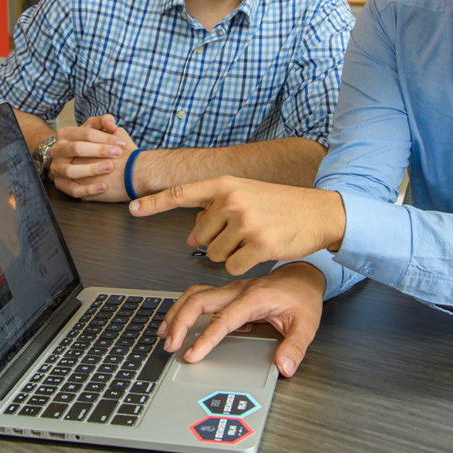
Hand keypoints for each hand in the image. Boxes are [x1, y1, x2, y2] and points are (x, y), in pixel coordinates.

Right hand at [48, 114, 136, 201]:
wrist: (69, 159)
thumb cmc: (87, 143)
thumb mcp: (93, 128)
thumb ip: (104, 121)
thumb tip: (112, 124)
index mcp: (65, 134)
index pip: (86, 133)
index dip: (106, 137)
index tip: (122, 144)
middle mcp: (57, 150)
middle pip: (77, 148)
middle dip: (100, 150)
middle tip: (118, 154)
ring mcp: (56, 169)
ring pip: (71, 170)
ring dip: (92, 169)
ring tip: (111, 167)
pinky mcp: (60, 185)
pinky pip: (72, 190)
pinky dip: (88, 189)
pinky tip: (104, 187)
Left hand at [129, 176, 345, 274]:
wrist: (319, 212)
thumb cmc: (281, 205)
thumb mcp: (246, 197)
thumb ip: (215, 211)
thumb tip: (190, 235)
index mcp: (225, 185)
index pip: (181, 194)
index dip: (154, 203)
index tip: (133, 208)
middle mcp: (232, 201)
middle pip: (199, 236)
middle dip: (216, 240)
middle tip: (244, 230)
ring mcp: (245, 223)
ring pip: (214, 254)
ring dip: (231, 254)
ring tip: (255, 237)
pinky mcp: (259, 245)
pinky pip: (233, 267)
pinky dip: (244, 265)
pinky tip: (262, 250)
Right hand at [159, 264, 325, 376]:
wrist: (304, 276)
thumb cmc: (302, 297)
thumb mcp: (307, 324)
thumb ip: (295, 347)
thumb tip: (284, 367)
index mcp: (255, 298)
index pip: (224, 319)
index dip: (206, 338)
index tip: (192, 355)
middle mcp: (238, 291)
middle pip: (200, 300)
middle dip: (180, 322)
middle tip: (170, 346)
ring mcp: (230, 289)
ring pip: (194, 294)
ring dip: (176, 312)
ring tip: (164, 334)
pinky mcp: (226, 292)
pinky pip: (198, 294)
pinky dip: (182, 306)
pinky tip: (175, 320)